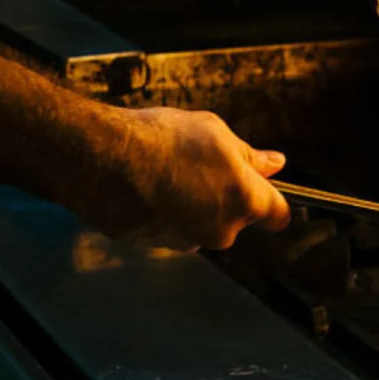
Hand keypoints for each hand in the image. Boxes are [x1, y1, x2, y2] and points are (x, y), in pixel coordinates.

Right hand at [76, 106, 290, 250]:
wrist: (100, 157)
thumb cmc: (162, 139)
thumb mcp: (216, 133)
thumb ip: (250, 156)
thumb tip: (275, 163)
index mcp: (245, 201)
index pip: (278, 215)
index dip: (273, 201)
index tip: (264, 189)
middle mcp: (219, 231)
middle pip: (234, 221)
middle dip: (224, 200)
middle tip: (200, 167)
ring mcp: (183, 241)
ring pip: (198, 226)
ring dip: (190, 207)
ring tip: (166, 173)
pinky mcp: (150, 246)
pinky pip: (166, 229)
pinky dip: (160, 213)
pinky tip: (143, 186)